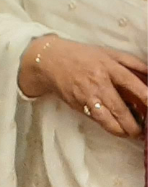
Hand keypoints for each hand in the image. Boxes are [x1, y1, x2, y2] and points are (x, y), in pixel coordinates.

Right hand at [18, 35, 147, 137]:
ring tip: (132, 132)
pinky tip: (116, 126)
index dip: (147, 97)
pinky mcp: (78, 106)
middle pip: (120, 109)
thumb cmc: (82, 56)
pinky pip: (97, 120)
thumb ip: (133, 63)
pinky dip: (109, 126)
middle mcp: (97, 82)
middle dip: (135, 125)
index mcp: (108, 66)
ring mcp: (86, 96)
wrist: (49, 61)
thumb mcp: (108, 53)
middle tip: (143, 130)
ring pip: (108, 121)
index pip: (132, 84)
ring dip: (123, 131)